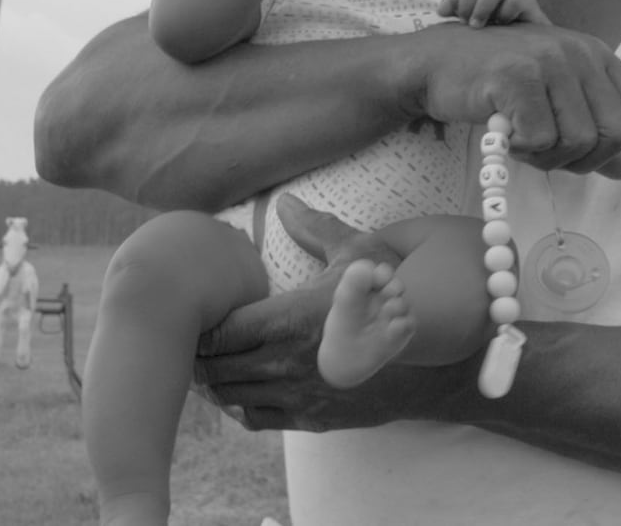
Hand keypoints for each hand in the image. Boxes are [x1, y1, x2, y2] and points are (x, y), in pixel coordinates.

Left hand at [192, 196, 467, 430]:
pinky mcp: (309, 419)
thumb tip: (284, 202)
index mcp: (292, 318)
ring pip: (231, 395)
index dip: (201, 326)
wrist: (430, 361)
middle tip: (189, 341)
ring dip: (213, 381)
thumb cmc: (390, 300)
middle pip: (217, 367)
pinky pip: (256, 418)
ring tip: (207, 364)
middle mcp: (289, 361)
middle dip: (198, 355)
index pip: (222, 331)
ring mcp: (298, 394)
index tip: (196, 315)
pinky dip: (239, 405)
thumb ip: (316, 228)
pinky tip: (240, 388)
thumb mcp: (358, 255)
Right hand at [408, 23, 620, 186]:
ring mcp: (548, 60)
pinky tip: (504, 135)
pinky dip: (523, 151)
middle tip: (549, 157)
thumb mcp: (553, 99)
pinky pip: (540, 139)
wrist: (435, 63)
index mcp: (596, 55)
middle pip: (615, 133)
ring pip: (578, 141)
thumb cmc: (496, 83)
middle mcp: (579, 52)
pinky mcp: (518, 76)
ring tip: (521, 142)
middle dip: (586, 161)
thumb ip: (591, 126)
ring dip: (548, 158)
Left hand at [441, 0, 551, 26]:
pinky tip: (502, 24)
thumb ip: (456, 10)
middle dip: (466, 4)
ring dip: (482, 8)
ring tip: (478, 25)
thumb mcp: (472, 15)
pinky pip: (514, 0)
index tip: (457, 16)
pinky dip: (504, 13)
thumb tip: (441, 10)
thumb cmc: (494, 21)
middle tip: (467, 23)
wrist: (524, 33)